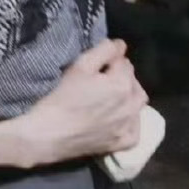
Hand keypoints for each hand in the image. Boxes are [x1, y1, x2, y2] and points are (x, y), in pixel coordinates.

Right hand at [17, 38, 147, 165]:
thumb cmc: (63, 97)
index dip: (111, 62)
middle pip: (134, 84)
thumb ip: (104, 50)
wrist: (50, 134)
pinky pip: (135, 132)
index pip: (125, 63)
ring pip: (138, 106)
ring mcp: (128, 126)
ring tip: (112, 99)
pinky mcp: (122, 143)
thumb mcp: (80, 66)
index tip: (98, 67)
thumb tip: (121, 45)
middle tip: (103, 81)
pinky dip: (130, 124)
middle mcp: (132, 105)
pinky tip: (119, 121)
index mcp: (123, 83)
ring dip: (129, 98)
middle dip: (123, 78)